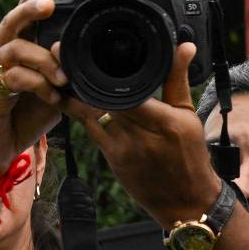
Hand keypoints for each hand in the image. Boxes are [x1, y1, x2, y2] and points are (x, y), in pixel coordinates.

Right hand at [0, 0, 65, 179]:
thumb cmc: (19, 121)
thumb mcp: (52, 97)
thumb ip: (63, 79)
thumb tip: (78, 63)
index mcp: (16, 54)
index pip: (23, 18)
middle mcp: (1, 58)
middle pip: (11, 21)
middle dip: (30, 7)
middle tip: (49, 4)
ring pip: (14, 47)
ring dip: (43, 60)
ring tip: (62, 78)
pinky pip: (14, 77)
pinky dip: (38, 84)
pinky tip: (51, 97)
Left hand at [64, 42, 221, 227]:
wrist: (185, 203)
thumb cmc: (190, 157)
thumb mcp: (188, 116)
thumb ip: (177, 80)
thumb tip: (184, 46)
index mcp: (164, 123)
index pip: (128, 93)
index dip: (105, 75)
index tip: (89, 54)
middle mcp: (140, 137)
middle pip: (103, 101)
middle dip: (83, 78)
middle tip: (63, 55)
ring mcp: (122, 150)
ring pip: (89, 114)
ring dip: (73, 93)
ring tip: (58, 72)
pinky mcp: (111, 159)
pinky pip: (88, 130)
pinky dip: (77, 111)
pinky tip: (65, 96)